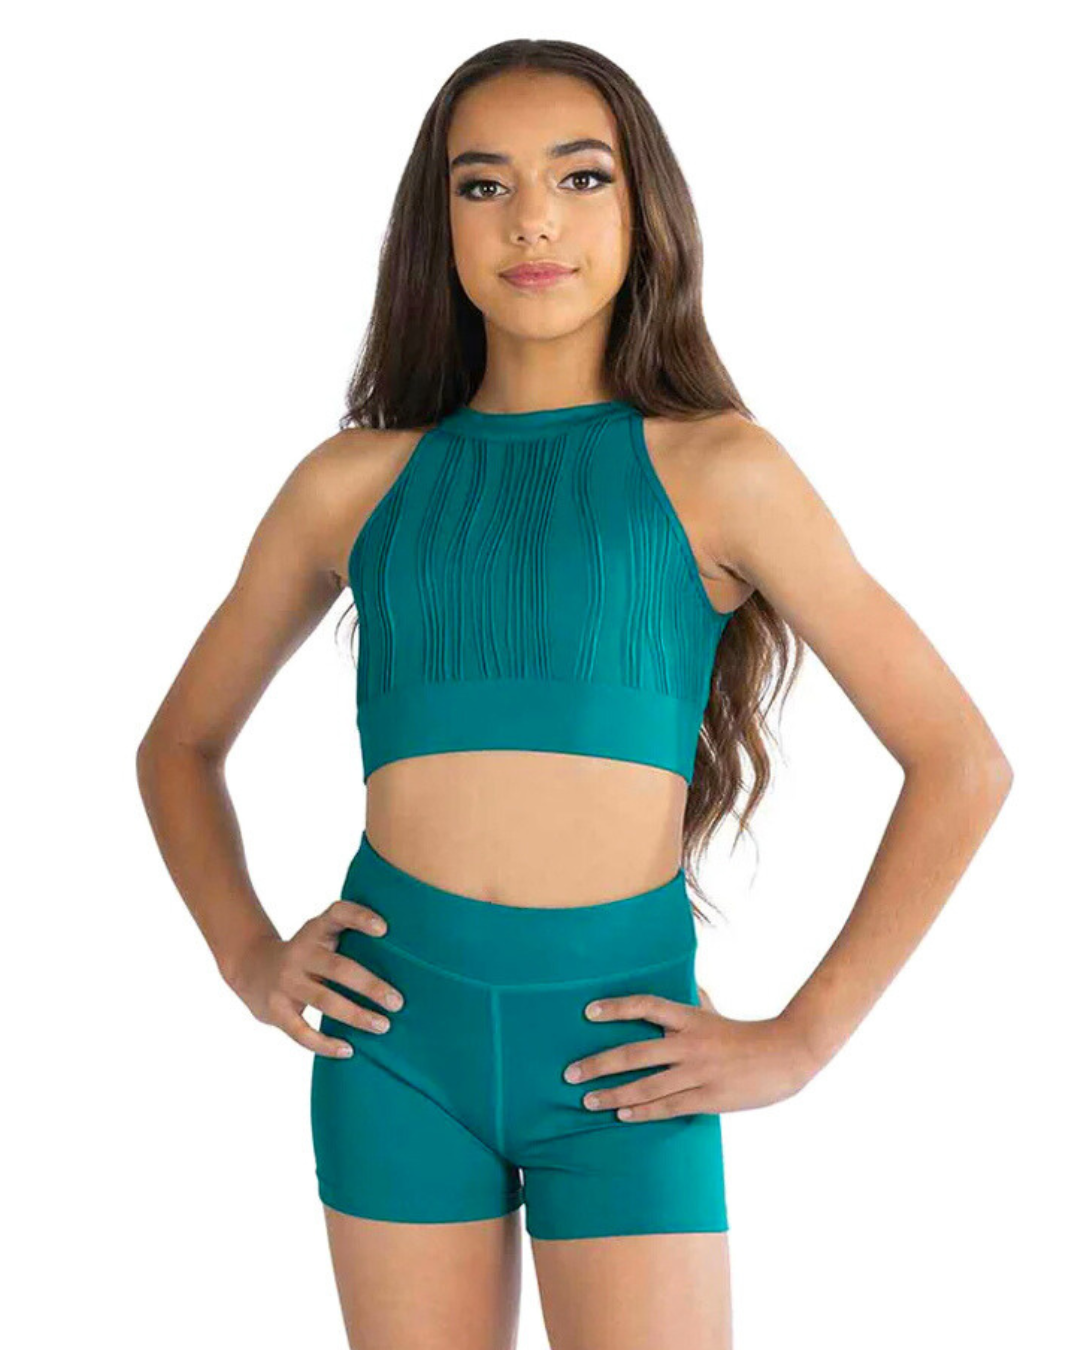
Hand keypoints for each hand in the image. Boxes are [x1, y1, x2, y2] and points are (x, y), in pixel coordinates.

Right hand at [227, 900, 405, 1057]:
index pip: (338, 914)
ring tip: (382, 1026)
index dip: (360, 917)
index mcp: (316, 929)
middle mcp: (300, 952)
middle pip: (339, 968)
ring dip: (356, 1016)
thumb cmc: (306, 954)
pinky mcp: (274, 1008)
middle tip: (398, 1002)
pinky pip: (302, 1031)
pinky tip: (348, 1050)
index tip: (385, 929)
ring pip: (324, 1000)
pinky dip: (325, 1043)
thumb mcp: (321, 937)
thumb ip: (349, 939)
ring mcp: (285, 980)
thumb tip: (406, 958)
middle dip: (371, 986)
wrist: (250, 967)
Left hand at [562, 984, 817, 1119]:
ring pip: (646, 1086)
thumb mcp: (715, 1012)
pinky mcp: (708, 1098)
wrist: (786, 1055)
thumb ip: (693, 1001)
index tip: (587, 1012)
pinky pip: (668, 1107)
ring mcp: (698, 1073)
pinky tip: (622, 1115)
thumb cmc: (746, 1034)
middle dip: (598, 1064)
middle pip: (634, 1052)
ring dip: (612, 1094)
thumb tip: (680, 985)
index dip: (616, 1007)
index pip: (645, 1006)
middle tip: (569, 1074)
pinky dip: (643, 1112)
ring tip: (587, 1101)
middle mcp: (689, 1044)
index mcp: (690, 1018)